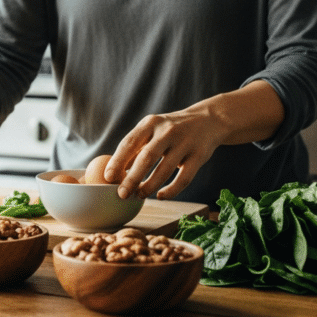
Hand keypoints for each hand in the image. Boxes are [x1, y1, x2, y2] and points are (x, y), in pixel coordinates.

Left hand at [105, 81, 284, 199]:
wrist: (208, 120)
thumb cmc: (171, 129)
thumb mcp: (154, 128)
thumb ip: (137, 146)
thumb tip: (113, 172)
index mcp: (151, 123)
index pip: (130, 142)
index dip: (117, 161)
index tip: (107, 177)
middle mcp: (167, 131)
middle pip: (146, 157)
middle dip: (132, 178)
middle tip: (121, 194)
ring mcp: (185, 143)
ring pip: (164, 170)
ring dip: (150, 186)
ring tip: (139, 196)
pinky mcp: (199, 156)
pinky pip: (184, 178)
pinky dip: (171, 190)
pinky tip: (161, 196)